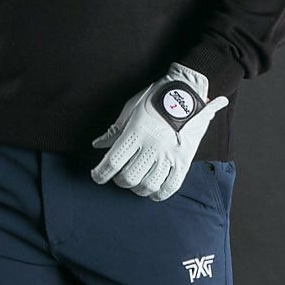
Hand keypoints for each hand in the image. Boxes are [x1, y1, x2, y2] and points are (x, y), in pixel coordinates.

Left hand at [90, 62, 228, 200]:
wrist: (188, 91)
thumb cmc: (156, 97)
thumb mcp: (131, 109)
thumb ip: (115, 130)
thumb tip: (98, 145)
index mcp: (136, 131)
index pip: (113, 162)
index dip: (101, 173)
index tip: (97, 176)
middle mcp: (152, 146)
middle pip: (129, 177)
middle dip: (119, 180)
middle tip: (118, 176)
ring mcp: (170, 155)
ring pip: (148, 185)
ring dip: (137, 188)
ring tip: (135, 182)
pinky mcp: (184, 160)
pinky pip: (171, 186)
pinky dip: (159, 193)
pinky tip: (153, 191)